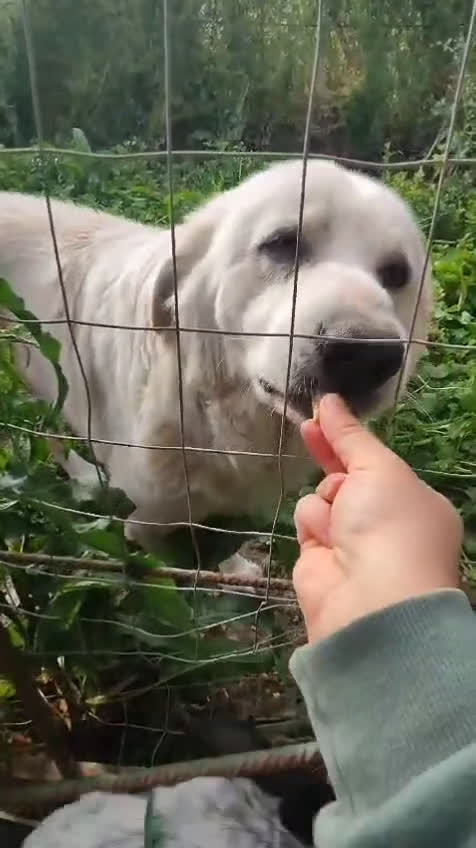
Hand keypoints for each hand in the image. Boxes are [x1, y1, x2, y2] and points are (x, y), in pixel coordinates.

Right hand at [293, 394, 462, 643]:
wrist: (371, 600)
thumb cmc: (390, 524)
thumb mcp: (379, 468)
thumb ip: (349, 436)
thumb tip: (329, 400)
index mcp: (414, 501)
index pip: (376, 462)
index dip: (349, 438)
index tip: (323, 411)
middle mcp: (384, 522)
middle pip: (347, 477)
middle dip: (328, 455)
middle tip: (306, 427)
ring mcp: (351, 541)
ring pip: (322, 498)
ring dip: (326, 500)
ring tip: (341, 521)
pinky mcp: (319, 559)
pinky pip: (308, 522)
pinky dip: (313, 525)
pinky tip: (326, 541)